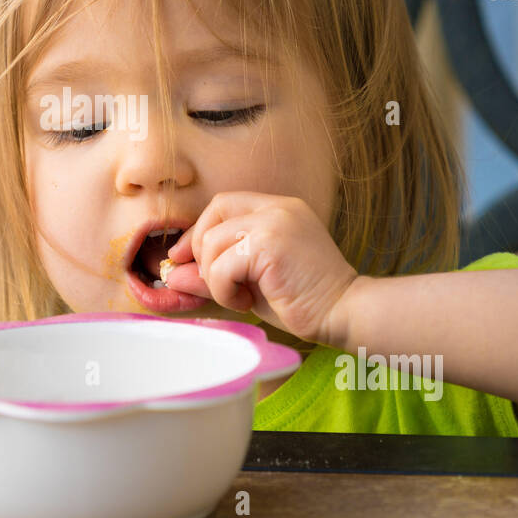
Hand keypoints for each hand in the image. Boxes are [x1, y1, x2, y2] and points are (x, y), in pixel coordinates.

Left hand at [164, 191, 358, 344]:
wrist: (344, 313)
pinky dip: (223, 289)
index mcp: (279, 209)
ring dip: (214, 277)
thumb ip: (214, 273)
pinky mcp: (270, 245)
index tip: (188, 259)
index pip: (224, 204)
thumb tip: (172, 274)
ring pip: (213, 242)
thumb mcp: (250, 282)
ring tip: (239, 296)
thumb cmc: (303, 300)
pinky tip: (245, 302)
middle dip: (200, 248)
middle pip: (214, 212)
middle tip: (210, 281)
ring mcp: (275, 223)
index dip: (200, 230)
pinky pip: (222, 266)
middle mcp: (278, 208)